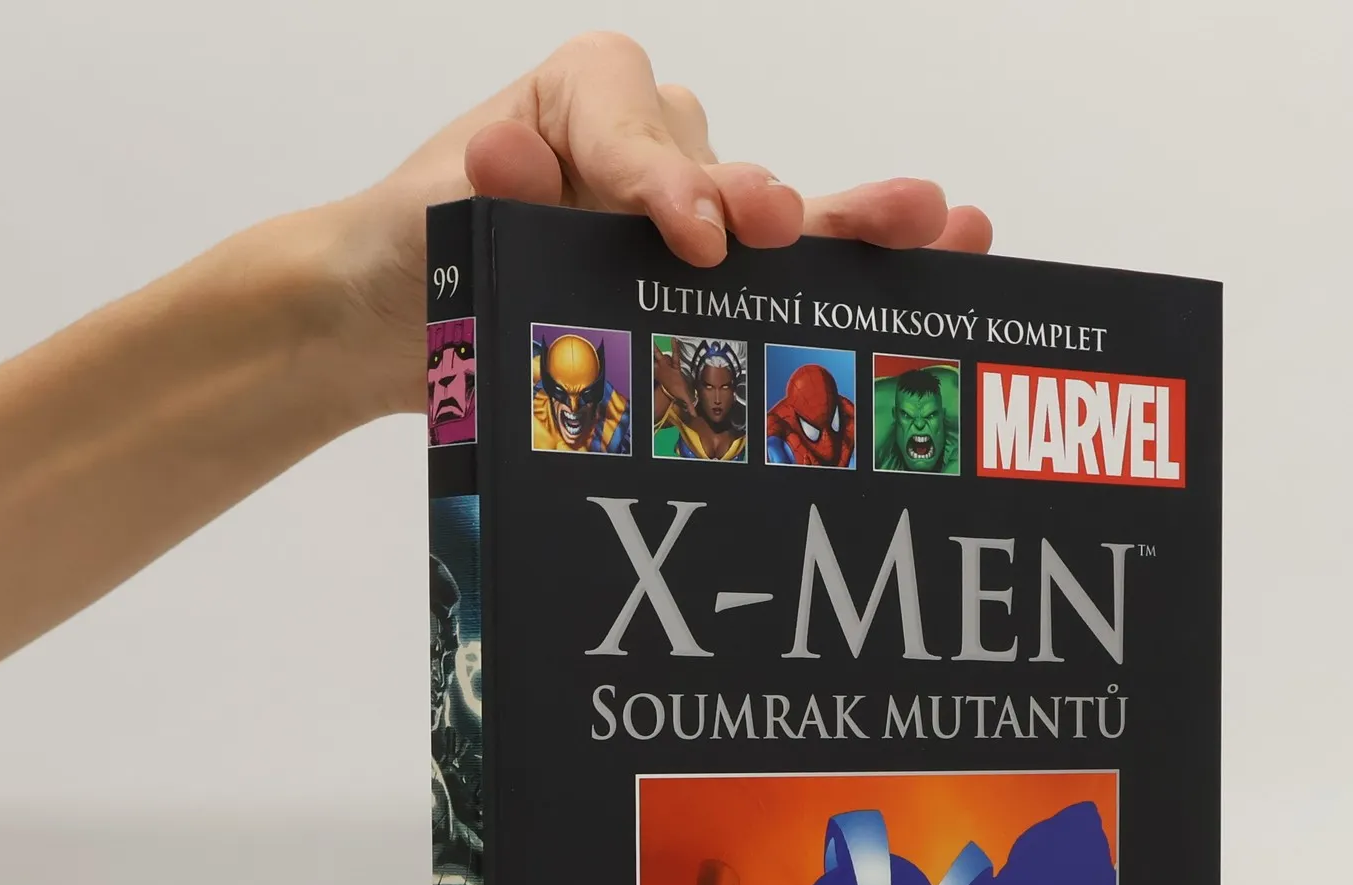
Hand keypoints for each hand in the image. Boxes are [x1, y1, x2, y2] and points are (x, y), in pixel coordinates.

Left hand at [323, 32, 992, 419]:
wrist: (400, 318)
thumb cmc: (418, 246)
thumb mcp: (439, 211)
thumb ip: (483, 191)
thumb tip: (506, 160)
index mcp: (587, 98)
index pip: (634, 129)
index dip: (664, 179)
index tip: (691, 233)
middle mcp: (658, 146)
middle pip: (724, 171)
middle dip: (759, 204)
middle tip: (778, 228)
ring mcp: (696, 215)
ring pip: (777, 222)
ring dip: (851, 229)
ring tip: (933, 223)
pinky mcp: (714, 287)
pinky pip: (791, 276)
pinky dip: (861, 269)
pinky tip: (952, 249)